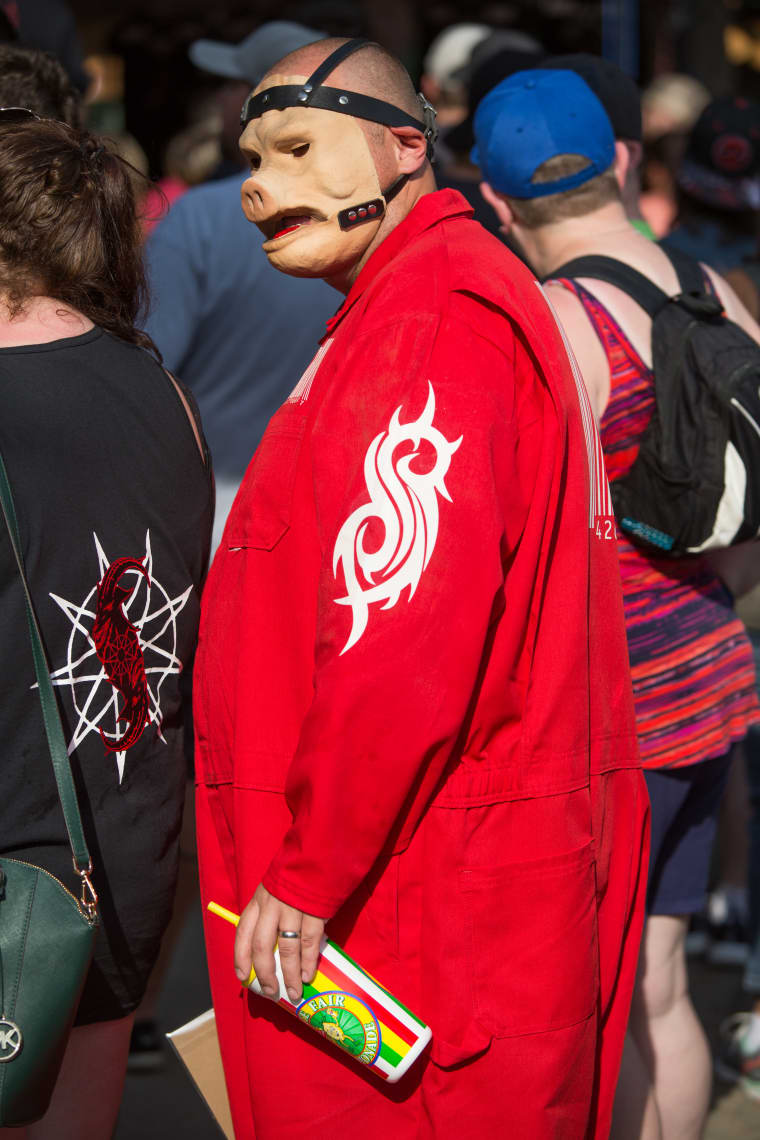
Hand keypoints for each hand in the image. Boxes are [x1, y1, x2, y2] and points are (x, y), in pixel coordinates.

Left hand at [234, 883, 323, 1004]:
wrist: (319, 854)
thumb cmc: (296, 876)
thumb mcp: (274, 890)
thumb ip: (269, 914)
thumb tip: (271, 948)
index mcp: (258, 900)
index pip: (243, 933)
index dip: (241, 958)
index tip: (243, 977)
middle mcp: (271, 906)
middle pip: (262, 946)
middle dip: (265, 974)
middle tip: (271, 992)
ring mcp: (292, 908)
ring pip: (286, 949)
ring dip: (289, 974)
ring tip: (294, 991)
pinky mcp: (314, 911)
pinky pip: (309, 942)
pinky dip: (307, 962)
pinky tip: (307, 975)